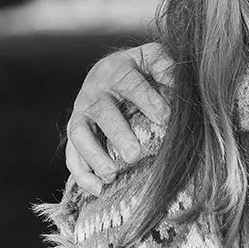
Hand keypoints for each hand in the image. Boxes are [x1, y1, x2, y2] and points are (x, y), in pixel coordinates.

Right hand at [63, 43, 169, 193]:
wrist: (110, 71)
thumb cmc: (141, 69)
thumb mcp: (152, 58)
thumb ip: (165, 66)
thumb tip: (177, 83)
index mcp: (116, 69)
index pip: (131, 84)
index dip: (148, 100)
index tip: (166, 118)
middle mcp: (94, 91)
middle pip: (102, 113)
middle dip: (118, 134)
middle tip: (134, 155)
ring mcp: (81, 113)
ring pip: (80, 134)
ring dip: (94, 156)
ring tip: (112, 175)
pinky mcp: (76, 132)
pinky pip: (71, 154)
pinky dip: (82, 173)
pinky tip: (98, 189)